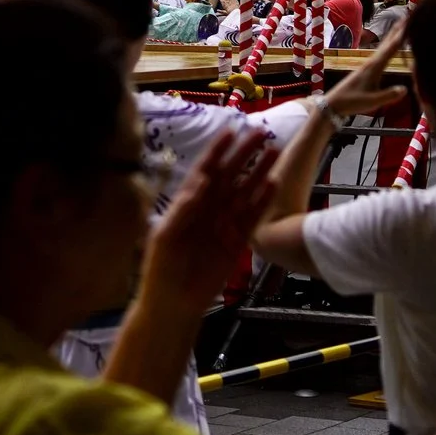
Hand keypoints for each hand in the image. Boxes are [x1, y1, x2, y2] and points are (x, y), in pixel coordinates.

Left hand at [139, 129, 276, 313]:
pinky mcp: (238, 242)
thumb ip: (182, 210)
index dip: (217, 150)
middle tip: (262, 132)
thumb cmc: (160, 270)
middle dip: (244, 153)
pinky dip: (264, 201)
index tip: (230, 130)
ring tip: (275, 152)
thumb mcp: (164, 237)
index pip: (204, 169)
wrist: (174, 304)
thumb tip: (200, 182)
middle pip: (229, 175)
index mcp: (187, 203)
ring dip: (259, 172)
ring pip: (245, 192)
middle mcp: (208, 208)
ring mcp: (224, 224)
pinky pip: (253, 217)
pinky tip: (274, 184)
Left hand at [321, 19, 409, 117]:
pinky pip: (382, 52)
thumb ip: (388, 95)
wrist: (333, 104)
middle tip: (410, 15)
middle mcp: (372, 62)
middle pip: (388, 42)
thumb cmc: (352, 102)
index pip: (391, 48)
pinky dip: (389, 45)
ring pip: (384, 46)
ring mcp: (369, 65)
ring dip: (394, 34)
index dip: (402, 35)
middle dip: (399, 28)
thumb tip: (405, 89)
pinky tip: (390, 46)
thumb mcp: (372, 101)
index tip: (411, 22)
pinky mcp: (367, 69)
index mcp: (374, 67)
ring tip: (402, 24)